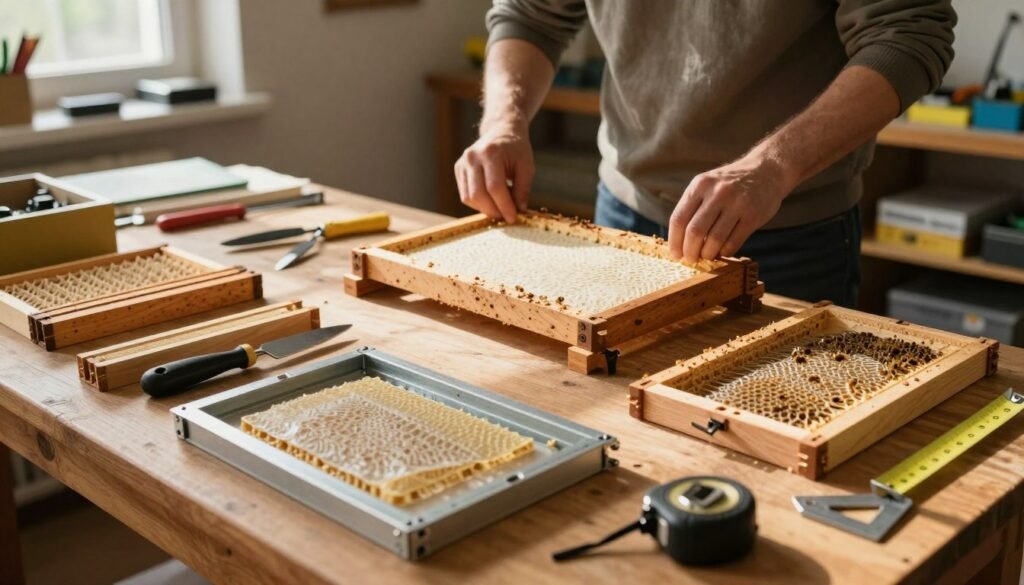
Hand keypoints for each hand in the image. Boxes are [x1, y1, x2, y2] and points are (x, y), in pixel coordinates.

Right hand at [455, 123, 533, 222]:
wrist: (501, 131)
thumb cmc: (516, 149)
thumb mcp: (527, 166)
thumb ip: (523, 188)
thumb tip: (519, 210)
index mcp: (490, 153)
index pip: (494, 187)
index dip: (504, 206)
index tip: (513, 217)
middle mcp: (472, 157)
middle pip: (478, 194)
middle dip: (493, 210)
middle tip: (506, 217)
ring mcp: (462, 163)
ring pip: (468, 197)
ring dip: (485, 209)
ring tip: (500, 208)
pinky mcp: (458, 169)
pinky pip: (465, 194)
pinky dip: (478, 203)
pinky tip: (491, 201)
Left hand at [668, 154, 797, 262]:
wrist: (767, 171)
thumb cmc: (730, 183)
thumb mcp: (708, 184)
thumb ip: (693, 207)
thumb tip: (678, 241)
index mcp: (700, 185)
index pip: (679, 218)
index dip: (674, 241)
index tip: (675, 254)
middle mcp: (718, 192)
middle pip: (694, 231)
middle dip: (689, 251)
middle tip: (690, 259)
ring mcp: (737, 204)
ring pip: (714, 240)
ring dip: (707, 254)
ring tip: (706, 256)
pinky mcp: (753, 216)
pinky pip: (733, 243)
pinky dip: (724, 252)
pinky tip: (722, 251)